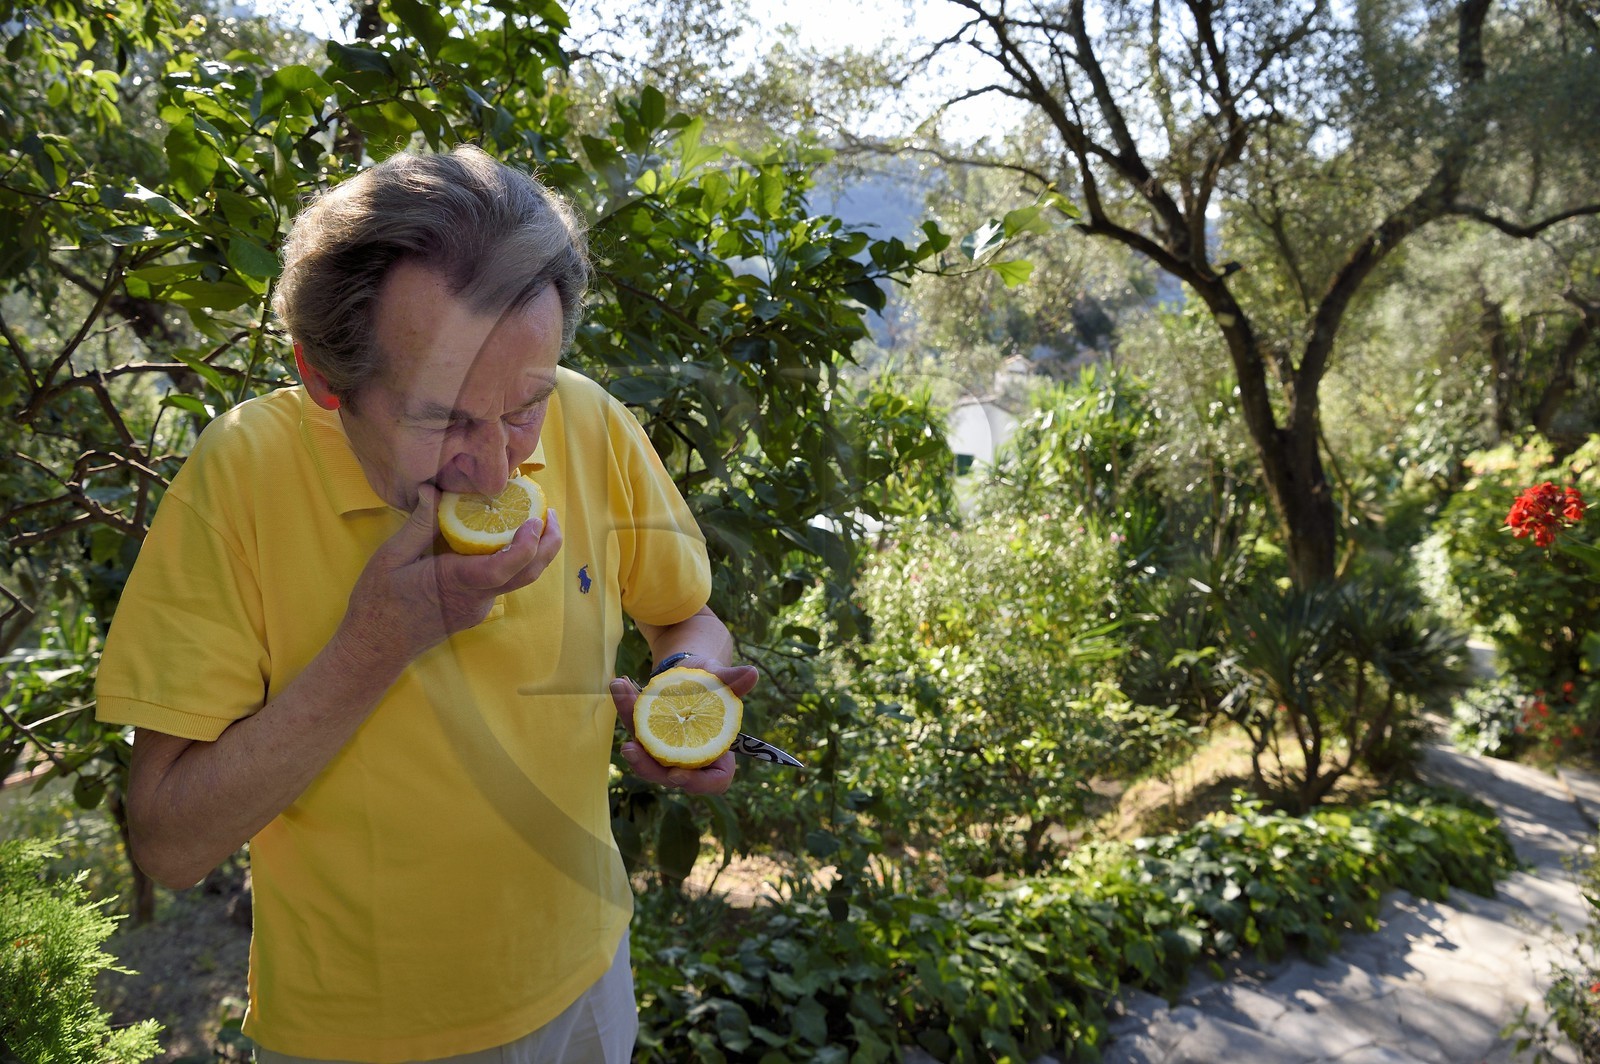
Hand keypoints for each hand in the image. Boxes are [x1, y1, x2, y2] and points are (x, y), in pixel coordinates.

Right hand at [335, 485, 562, 675]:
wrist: (375, 647)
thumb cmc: (379, 603)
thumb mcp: (391, 557)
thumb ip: (419, 525)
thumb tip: (433, 490)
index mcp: (456, 582)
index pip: (503, 568)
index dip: (526, 544)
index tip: (536, 520)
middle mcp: (476, 598)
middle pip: (526, 575)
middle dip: (546, 545)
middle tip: (550, 513)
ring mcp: (478, 607)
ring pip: (518, 580)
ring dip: (533, 553)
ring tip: (534, 521)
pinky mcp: (475, 609)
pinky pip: (502, 583)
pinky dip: (512, 561)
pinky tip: (503, 540)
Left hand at [610, 658, 758, 794]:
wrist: (695, 674)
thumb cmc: (715, 684)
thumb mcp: (723, 681)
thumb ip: (734, 683)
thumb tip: (752, 673)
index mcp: (717, 757)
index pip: (713, 782)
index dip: (696, 783)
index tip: (677, 774)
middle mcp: (688, 760)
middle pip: (667, 774)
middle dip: (645, 765)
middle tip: (630, 748)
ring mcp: (664, 749)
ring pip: (644, 750)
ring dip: (629, 723)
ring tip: (621, 695)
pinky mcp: (646, 734)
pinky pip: (634, 725)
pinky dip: (626, 704)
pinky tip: (620, 684)